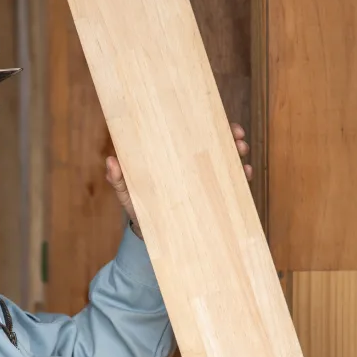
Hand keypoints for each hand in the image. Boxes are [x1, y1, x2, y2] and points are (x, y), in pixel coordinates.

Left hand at [105, 123, 253, 237]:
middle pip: (216, 145)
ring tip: (242, 152)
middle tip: (237, 136)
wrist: (149, 238)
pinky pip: (230, 188)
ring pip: (227, 164)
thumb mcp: (127, 193)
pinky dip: (241, 180)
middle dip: (231, 136)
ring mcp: (204, 184)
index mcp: (174, 157)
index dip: (207, 123)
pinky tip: (245, 175)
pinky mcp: (212, 202)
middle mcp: (192, 167)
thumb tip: (111, 161)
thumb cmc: (138, 208)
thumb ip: (119, 180)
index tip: (219, 118)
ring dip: (238, 155)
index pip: (193, 135)